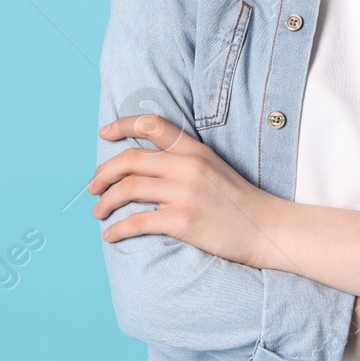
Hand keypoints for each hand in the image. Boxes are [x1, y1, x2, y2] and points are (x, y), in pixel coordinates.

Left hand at [90, 114, 278, 268]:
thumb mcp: (215, 168)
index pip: (153, 124)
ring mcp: (185, 193)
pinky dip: (116, 229)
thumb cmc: (239, 202)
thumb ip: (185, 161)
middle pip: (129, 159)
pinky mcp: (183, 221)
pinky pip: (137, 222)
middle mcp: (188, 166)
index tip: (104, 133)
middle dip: (103, 173)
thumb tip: (147, 166)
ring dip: (104, 202)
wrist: (267, 229)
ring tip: (98, 212)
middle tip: (92, 186)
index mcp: (195, 150)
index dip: (123, 125)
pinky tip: (110, 236)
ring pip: (127, 189)